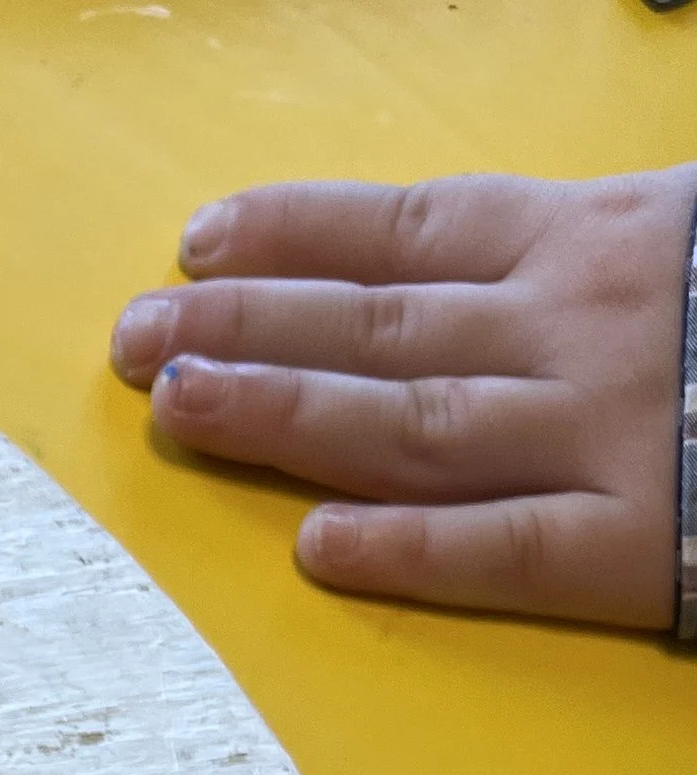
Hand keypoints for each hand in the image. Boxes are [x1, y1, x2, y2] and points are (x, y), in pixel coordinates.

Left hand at [110, 170, 696, 627]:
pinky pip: (505, 547)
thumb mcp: (691, 231)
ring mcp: (602, 435)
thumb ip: (592, 251)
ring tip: (179, 408)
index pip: (412, 226)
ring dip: (283, 413)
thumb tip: (474, 273)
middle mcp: (576, 325)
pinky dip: (410, 549)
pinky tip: (318, 548)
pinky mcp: (640, 544)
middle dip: (244, 325)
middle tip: (133, 340)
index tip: (198, 242)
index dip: (297, 234)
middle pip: (378, 321)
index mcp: (595, 236)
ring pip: (410, 422)